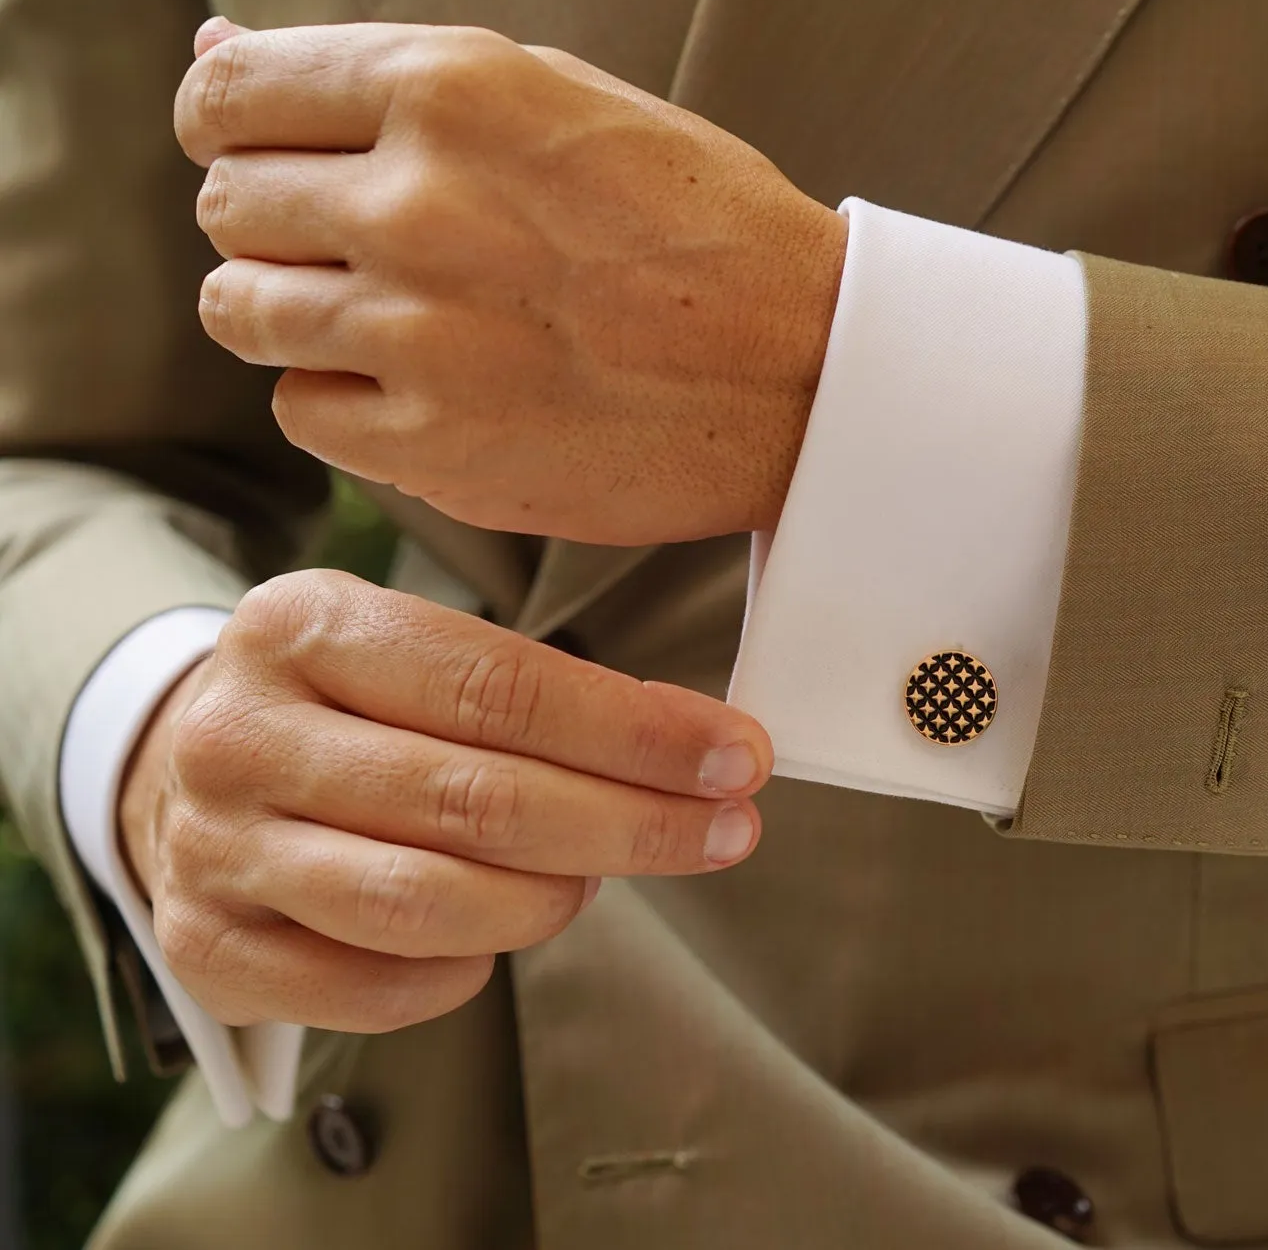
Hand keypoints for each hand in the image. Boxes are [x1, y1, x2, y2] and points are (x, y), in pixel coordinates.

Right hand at [116, 570, 769, 1031]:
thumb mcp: (419, 653)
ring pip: (428, 901)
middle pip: (476, 799)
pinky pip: (375, 986)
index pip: (498, 687)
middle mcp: (242, 733)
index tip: (737, 757)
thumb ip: (541, 693)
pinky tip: (497, 937)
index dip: (635, 733)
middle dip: (631, 823)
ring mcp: (215, 846)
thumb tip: (700, 747)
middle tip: (725, 831)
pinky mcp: (206, 947)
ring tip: (599, 879)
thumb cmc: (348, 707)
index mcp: (302, 626)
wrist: (184, 768)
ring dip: (552, 902)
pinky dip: (463, 971)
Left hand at [175, 18, 848, 545]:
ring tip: (400, 321)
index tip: (265, 157)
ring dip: (299, 315)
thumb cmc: (700, 227)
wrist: (806, 372)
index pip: (225, 94)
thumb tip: (214, 56)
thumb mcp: (559, 100)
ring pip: (242, 312)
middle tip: (372, 251)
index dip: (232, 128)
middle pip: (228, 206)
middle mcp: (417, 204)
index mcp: (447, 91)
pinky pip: (301, 412)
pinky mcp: (432, 446)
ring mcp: (418, 334)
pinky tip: (432, 387)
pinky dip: (347, 402)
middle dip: (280, 225)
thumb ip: (387, 81)